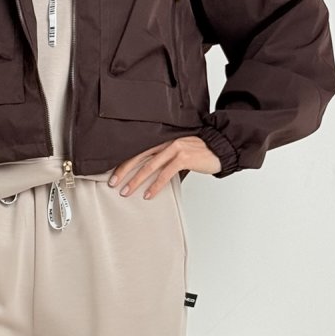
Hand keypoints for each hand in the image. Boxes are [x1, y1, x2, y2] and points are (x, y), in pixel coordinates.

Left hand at [107, 136, 221, 198]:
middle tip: (113, 183)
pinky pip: (165, 174)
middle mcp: (167, 143)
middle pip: (139, 157)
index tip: (113, 174)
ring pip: (150, 166)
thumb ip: (166, 161)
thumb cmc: (202, 153)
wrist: (221, 148)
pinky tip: (148, 194)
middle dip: (124, 171)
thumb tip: (152, 177)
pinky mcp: (184, 157)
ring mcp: (175, 149)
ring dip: (136, 181)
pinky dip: (155, 186)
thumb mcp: (180, 153)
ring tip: (126, 192)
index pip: (139, 152)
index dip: (125, 163)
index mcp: (164, 141)